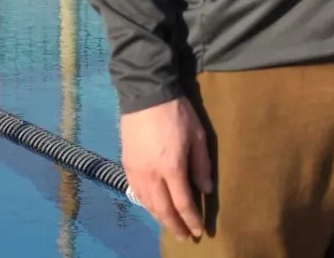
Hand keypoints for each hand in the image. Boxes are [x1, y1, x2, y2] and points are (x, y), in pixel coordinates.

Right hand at [121, 97, 212, 241]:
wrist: (146, 96)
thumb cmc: (177, 114)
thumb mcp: (198, 136)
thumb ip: (201, 165)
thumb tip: (206, 190)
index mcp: (171, 168)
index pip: (182, 203)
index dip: (191, 220)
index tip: (199, 231)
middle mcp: (151, 175)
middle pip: (163, 209)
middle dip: (175, 226)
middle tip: (185, 237)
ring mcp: (136, 171)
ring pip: (148, 204)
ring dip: (160, 218)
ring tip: (172, 226)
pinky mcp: (127, 165)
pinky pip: (137, 193)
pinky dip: (148, 205)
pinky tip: (155, 208)